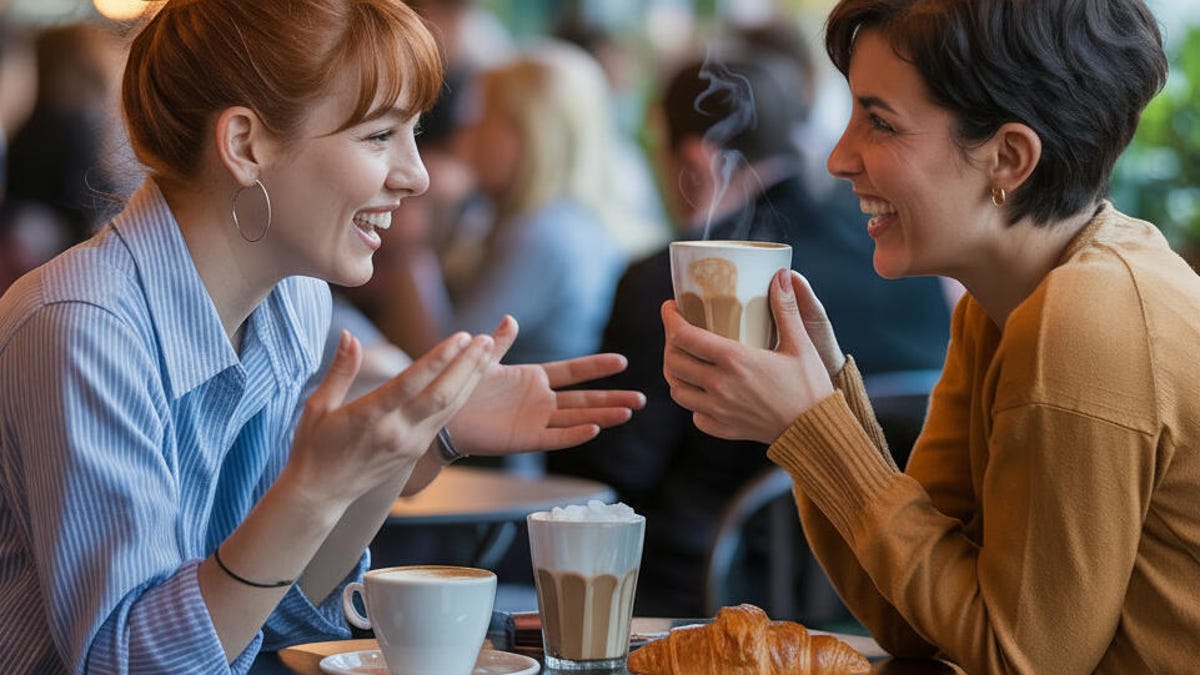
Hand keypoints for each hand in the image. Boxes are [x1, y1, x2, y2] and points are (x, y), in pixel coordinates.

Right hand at [284, 329, 494, 507]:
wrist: (322, 494)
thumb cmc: (314, 446)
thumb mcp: (317, 406)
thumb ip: (340, 370)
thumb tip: (349, 335)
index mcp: (370, 417)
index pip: (412, 383)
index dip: (439, 358)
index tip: (460, 336)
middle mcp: (396, 432)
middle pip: (442, 395)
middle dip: (467, 365)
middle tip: (485, 338)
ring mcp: (410, 444)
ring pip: (450, 409)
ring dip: (471, 378)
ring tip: (487, 350)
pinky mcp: (417, 452)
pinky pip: (445, 420)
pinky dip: (462, 396)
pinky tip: (471, 377)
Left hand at [449, 315, 646, 453]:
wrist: (443, 415)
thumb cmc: (462, 387)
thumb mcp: (484, 359)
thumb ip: (501, 341)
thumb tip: (511, 318)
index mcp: (534, 378)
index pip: (573, 371)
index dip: (596, 366)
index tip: (621, 361)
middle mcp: (541, 400)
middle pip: (585, 399)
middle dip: (613, 398)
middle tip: (642, 399)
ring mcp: (537, 421)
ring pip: (578, 418)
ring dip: (603, 416)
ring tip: (629, 412)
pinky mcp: (527, 439)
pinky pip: (556, 438)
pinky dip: (575, 434)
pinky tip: (595, 428)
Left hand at [661, 269, 838, 443]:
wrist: (814, 430)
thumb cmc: (809, 385)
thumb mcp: (800, 343)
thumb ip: (786, 308)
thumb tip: (780, 275)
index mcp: (734, 359)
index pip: (683, 336)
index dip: (670, 318)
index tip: (671, 307)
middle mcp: (719, 385)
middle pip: (673, 361)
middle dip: (669, 342)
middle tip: (677, 330)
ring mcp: (718, 409)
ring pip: (677, 390)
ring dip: (675, 372)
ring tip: (684, 359)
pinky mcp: (722, 428)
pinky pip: (694, 414)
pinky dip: (692, 401)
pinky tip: (702, 391)